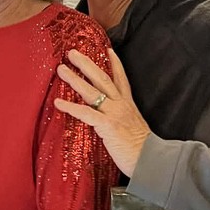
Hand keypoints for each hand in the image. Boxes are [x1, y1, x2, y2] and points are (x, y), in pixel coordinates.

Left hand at [55, 48, 150, 176]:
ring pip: (91, 91)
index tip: (108, 49)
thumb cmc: (141, 149)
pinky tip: (58, 103)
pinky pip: (86, 113)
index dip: (115, 63)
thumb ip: (122, 120)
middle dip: (86, 64)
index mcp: (128, 105)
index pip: (121, 79)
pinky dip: (71, 107)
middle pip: (102, 78)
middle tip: (72, 53)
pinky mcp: (108, 125)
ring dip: (74, 79)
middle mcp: (121, 105)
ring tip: (61, 69)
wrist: (151, 159)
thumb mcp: (133, 128)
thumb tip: (111, 122)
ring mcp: (114, 113)